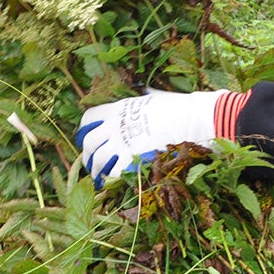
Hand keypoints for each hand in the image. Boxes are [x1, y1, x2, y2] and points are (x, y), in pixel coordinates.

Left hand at [76, 90, 220, 185]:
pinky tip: (112, 183)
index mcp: (117, 109)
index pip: (88, 119)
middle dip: (87, 155)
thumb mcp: (152, 95)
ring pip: (98, 160)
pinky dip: (111, 178)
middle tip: (90, 164)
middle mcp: (115, 125)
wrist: (189, 118)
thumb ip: (142, 95)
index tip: (84, 139)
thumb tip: (143, 89)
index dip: (83, 131)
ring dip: (96, 171)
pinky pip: (115, 171)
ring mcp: (123, 142)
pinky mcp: (133, 157)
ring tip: (98, 179)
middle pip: (89, 142)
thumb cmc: (175, 105)